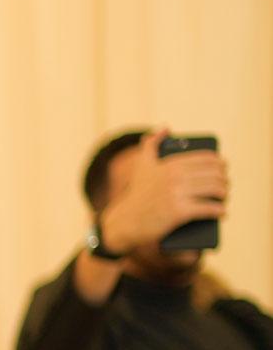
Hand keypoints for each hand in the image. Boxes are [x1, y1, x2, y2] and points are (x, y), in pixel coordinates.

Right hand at [99, 129, 227, 254]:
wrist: (125, 222)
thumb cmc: (137, 194)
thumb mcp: (142, 165)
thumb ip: (151, 144)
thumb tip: (165, 127)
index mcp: (172, 164)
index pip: (207, 159)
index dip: (220, 164)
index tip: (223, 170)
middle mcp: (176, 177)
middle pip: (214, 175)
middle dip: (224, 180)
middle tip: (224, 186)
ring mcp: (177, 195)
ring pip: (214, 190)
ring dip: (224, 194)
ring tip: (223, 198)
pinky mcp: (178, 213)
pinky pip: (207, 209)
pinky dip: (219, 211)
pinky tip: (222, 212)